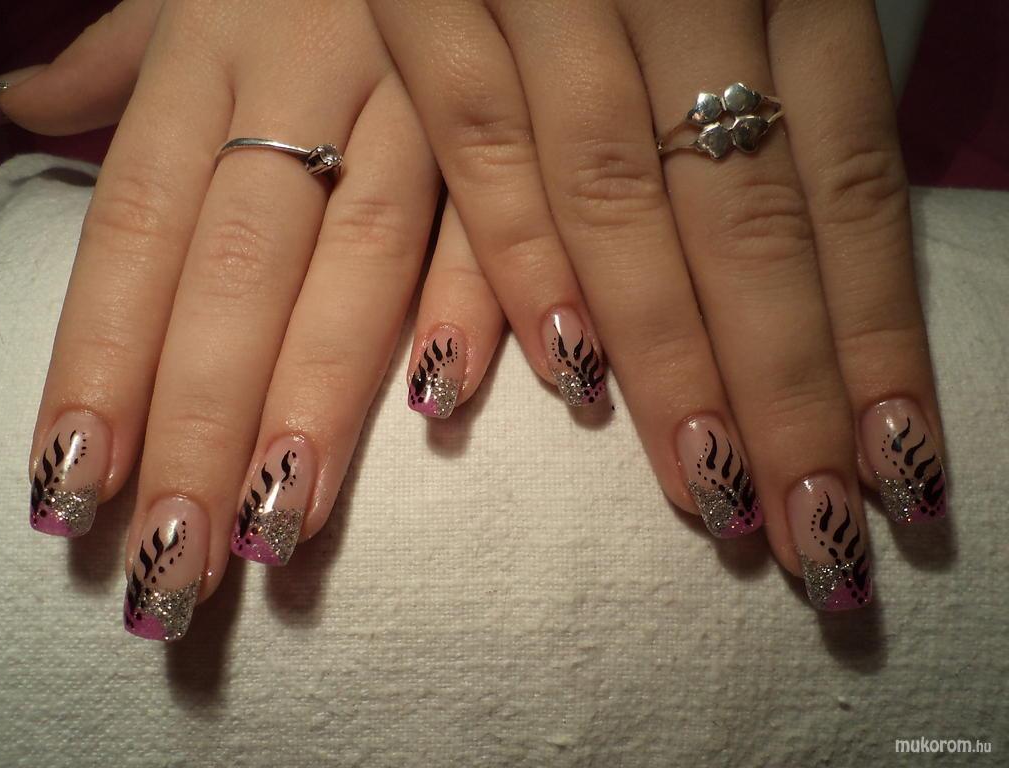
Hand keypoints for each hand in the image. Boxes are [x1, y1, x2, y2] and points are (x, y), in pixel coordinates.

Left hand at [0, 0, 502, 639]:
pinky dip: (476, 299)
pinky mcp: (508, 114)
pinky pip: (494, 212)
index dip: (104, 359)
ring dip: (319, 400)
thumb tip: (14, 100)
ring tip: (277, 528)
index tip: (74, 485)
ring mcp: (414, 98)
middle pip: (238, 272)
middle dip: (200, 424)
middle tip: (168, 566)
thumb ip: (116, 53)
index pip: (139, 228)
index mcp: (211, 51)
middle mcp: (304, 80)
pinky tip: (444, 399)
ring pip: (359, 261)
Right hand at [369, 0, 946, 609]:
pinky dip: (511, 258)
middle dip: (782, 386)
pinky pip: (474, 143)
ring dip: (665, 355)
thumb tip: (844, 290)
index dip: (872, 339)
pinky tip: (562, 376)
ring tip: (712, 493)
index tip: (894, 471)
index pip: (847, 192)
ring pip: (616, 199)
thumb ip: (799, 107)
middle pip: (743, 220)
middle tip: (812, 533)